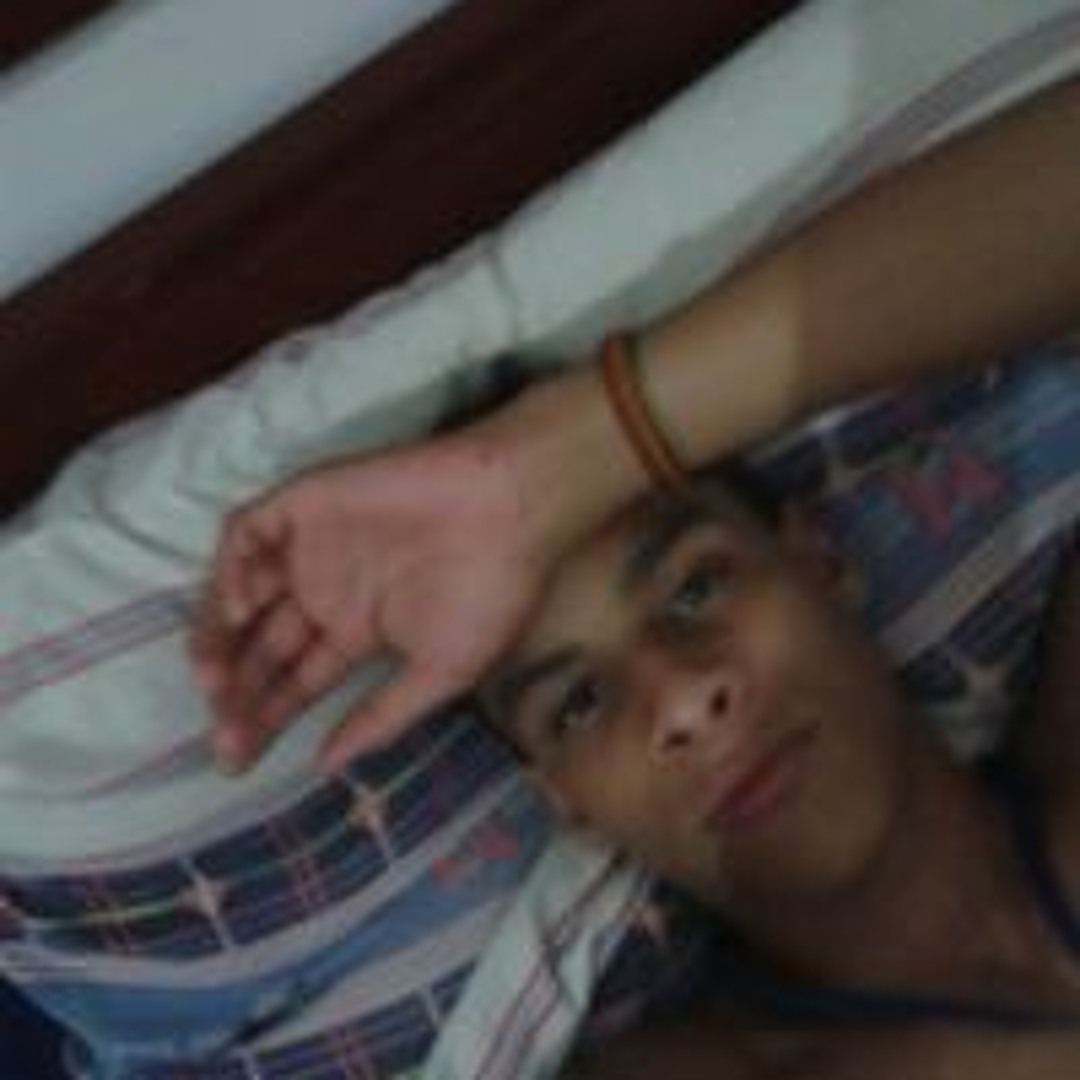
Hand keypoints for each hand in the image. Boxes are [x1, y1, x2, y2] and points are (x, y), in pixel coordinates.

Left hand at [190, 429, 547, 772]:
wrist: (508, 512)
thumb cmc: (487, 592)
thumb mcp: (441, 673)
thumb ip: (382, 717)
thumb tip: (328, 765)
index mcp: (359, 632)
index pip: (297, 681)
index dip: (266, 719)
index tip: (237, 762)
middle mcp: (327, 592)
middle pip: (261, 648)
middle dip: (237, 693)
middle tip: (224, 732)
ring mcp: (312, 548)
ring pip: (240, 593)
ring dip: (218, 636)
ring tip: (214, 679)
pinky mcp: (306, 504)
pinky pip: (248, 534)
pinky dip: (232, 569)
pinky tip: (242, 609)